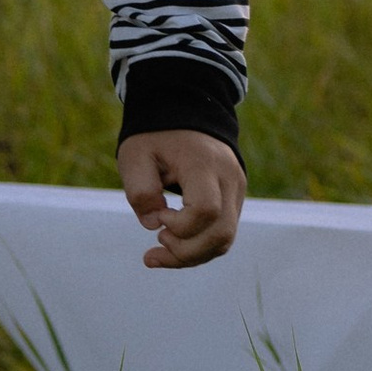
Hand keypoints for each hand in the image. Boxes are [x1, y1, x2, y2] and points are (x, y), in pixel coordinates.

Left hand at [118, 128, 245, 267]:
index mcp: (204, 163)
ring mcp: (237, 190)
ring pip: (226, 240)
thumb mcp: (135, 156)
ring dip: (193, 256)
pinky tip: (173, 248)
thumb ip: (140, 190)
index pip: (206, 210)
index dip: (180, 225)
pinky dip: (199, 248)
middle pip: (222, 233)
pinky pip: (223, 234)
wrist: (186, 114)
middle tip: (158, 240)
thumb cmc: (156, 137)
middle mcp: (229, 178)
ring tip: (160, 250)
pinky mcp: (234, 200)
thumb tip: (154, 224)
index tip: (159, 215)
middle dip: (186, 252)